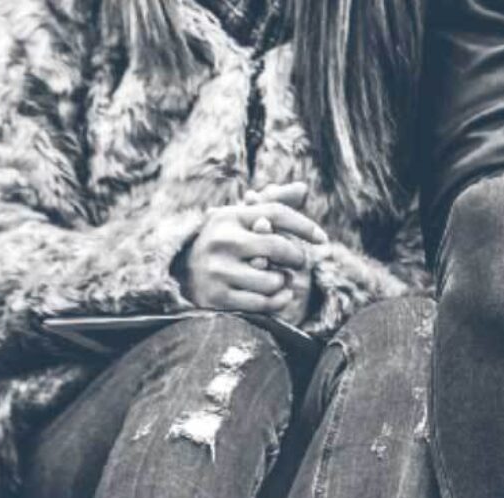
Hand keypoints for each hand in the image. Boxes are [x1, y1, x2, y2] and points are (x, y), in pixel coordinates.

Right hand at [181, 189, 327, 313]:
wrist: (181, 275)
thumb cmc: (222, 244)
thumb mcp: (240, 220)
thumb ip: (271, 204)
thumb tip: (302, 188)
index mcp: (228, 216)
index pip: (275, 213)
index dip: (304, 225)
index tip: (323, 239)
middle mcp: (221, 240)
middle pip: (277, 247)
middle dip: (296, 257)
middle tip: (299, 262)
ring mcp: (218, 270)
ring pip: (273, 279)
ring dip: (283, 281)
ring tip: (280, 279)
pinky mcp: (218, 297)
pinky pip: (263, 302)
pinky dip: (279, 300)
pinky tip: (283, 294)